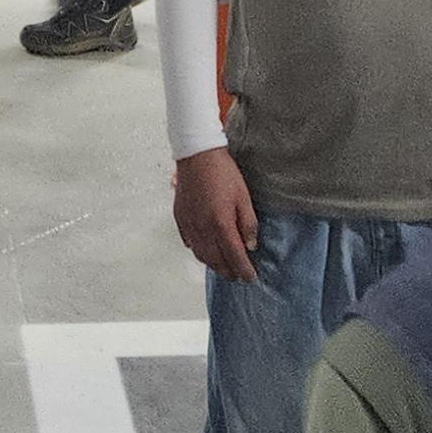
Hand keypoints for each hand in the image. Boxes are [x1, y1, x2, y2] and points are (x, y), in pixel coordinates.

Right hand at [171, 147, 260, 281]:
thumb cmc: (222, 172)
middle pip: (216, 261)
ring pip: (201, 255)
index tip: (250, 278)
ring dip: (214, 265)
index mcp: (220, 224)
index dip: (244, 270)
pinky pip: (189, 242)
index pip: (234, 257)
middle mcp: (203, 229)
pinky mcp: (180, 219)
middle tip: (238, 276)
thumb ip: (248, 224)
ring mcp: (189, 225)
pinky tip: (205, 250)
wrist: (197, 154)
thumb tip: (250, 246)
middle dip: (229, 272)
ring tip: (224, 266)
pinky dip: (199, 251)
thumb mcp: (244, 197)